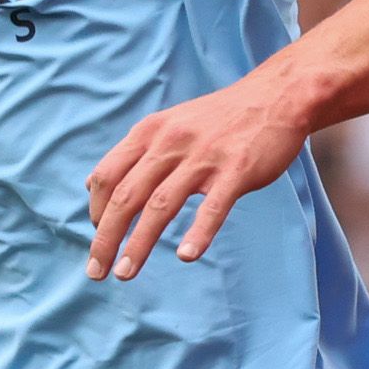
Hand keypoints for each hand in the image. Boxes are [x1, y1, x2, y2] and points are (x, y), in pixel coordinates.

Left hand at [83, 66, 314, 281]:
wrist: (276, 96)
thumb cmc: (219, 118)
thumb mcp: (168, 124)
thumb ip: (133, 154)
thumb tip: (92, 186)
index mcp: (150, 132)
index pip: (108, 176)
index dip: (97, 211)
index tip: (99, 239)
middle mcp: (171, 143)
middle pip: (127, 196)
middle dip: (106, 238)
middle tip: (96, 272)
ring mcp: (204, 156)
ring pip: (161, 205)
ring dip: (139, 243)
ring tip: (126, 273)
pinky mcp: (237, 169)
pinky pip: (213, 206)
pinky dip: (199, 232)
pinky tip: (187, 256)